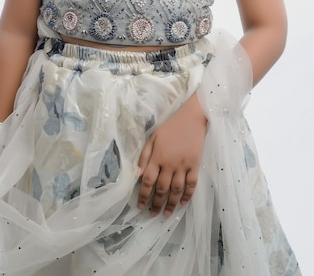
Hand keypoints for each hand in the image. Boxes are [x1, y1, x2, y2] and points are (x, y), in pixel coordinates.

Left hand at [137, 93, 206, 216]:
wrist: (192, 118)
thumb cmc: (170, 127)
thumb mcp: (152, 137)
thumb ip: (144, 155)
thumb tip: (138, 174)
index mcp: (157, 156)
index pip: (147, 180)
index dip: (143, 195)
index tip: (140, 205)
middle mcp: (169, 163)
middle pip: (161, 188)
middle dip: (156, 203)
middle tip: (153, 213)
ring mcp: (183, 165)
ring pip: (176, 189)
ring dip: (170, 203)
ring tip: (166, 214)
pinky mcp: (195, 165)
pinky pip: (192, 184)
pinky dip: (187, 195)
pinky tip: (183, 203)